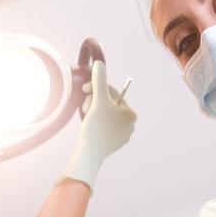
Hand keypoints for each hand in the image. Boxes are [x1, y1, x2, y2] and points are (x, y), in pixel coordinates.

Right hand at [55, 60, 136, 193]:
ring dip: (93, 112)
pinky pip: (103, 127)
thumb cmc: (96, 126)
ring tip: (87, 119)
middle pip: (109, 105)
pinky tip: (90, 130)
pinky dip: (95, 124)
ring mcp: (122, 136)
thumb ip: (99, 80)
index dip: (96, 89)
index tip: (84, 90)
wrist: (89, 153)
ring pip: (105, 115)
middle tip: (85, 108)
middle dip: (95, 103)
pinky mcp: (113, 144)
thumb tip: (100, 63)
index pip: (112, 93)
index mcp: (131, 113)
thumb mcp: (98, 99)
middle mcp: (130, 125)